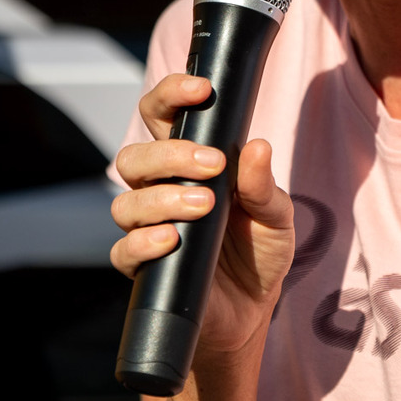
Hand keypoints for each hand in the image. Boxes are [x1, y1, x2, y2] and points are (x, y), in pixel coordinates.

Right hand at [110, 73, 296, 356]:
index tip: (201, 89)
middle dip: (169, 153)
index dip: (172, 95)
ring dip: (162, 197)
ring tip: (202, 206)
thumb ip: (263, 185)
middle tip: (211, 164)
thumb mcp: (277, 215)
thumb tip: (256, 146)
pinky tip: (171, 239)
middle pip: (135, 156)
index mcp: (190, 164)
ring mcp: (148, 229)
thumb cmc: (260, 250)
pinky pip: (123, 251)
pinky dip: (144, 242)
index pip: (164, 117)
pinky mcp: (144, 269)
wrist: (253, 311)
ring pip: (126, 200)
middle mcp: (161, 190)